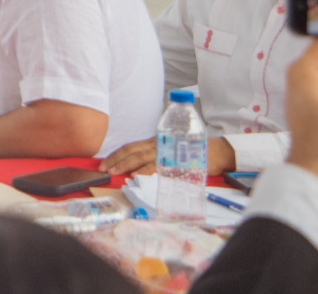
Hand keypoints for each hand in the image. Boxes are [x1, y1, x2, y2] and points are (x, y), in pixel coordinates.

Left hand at [106, 136, 236, 176]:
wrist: (215, 151)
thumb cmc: (191, 152)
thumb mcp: (169, 151)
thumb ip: (155, 157)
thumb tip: (137, 168)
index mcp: (154, 142)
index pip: (131, 147)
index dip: (116, 154)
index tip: (104, 162)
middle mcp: (158, 144)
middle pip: (132, 151)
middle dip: (115, 160)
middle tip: (103, 169)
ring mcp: (166, 151)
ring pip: (141, 157)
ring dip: (126, 165)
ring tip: (114, 172)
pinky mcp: (175, 160)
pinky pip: (158, 165)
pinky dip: (145, 170)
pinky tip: (136, 175)